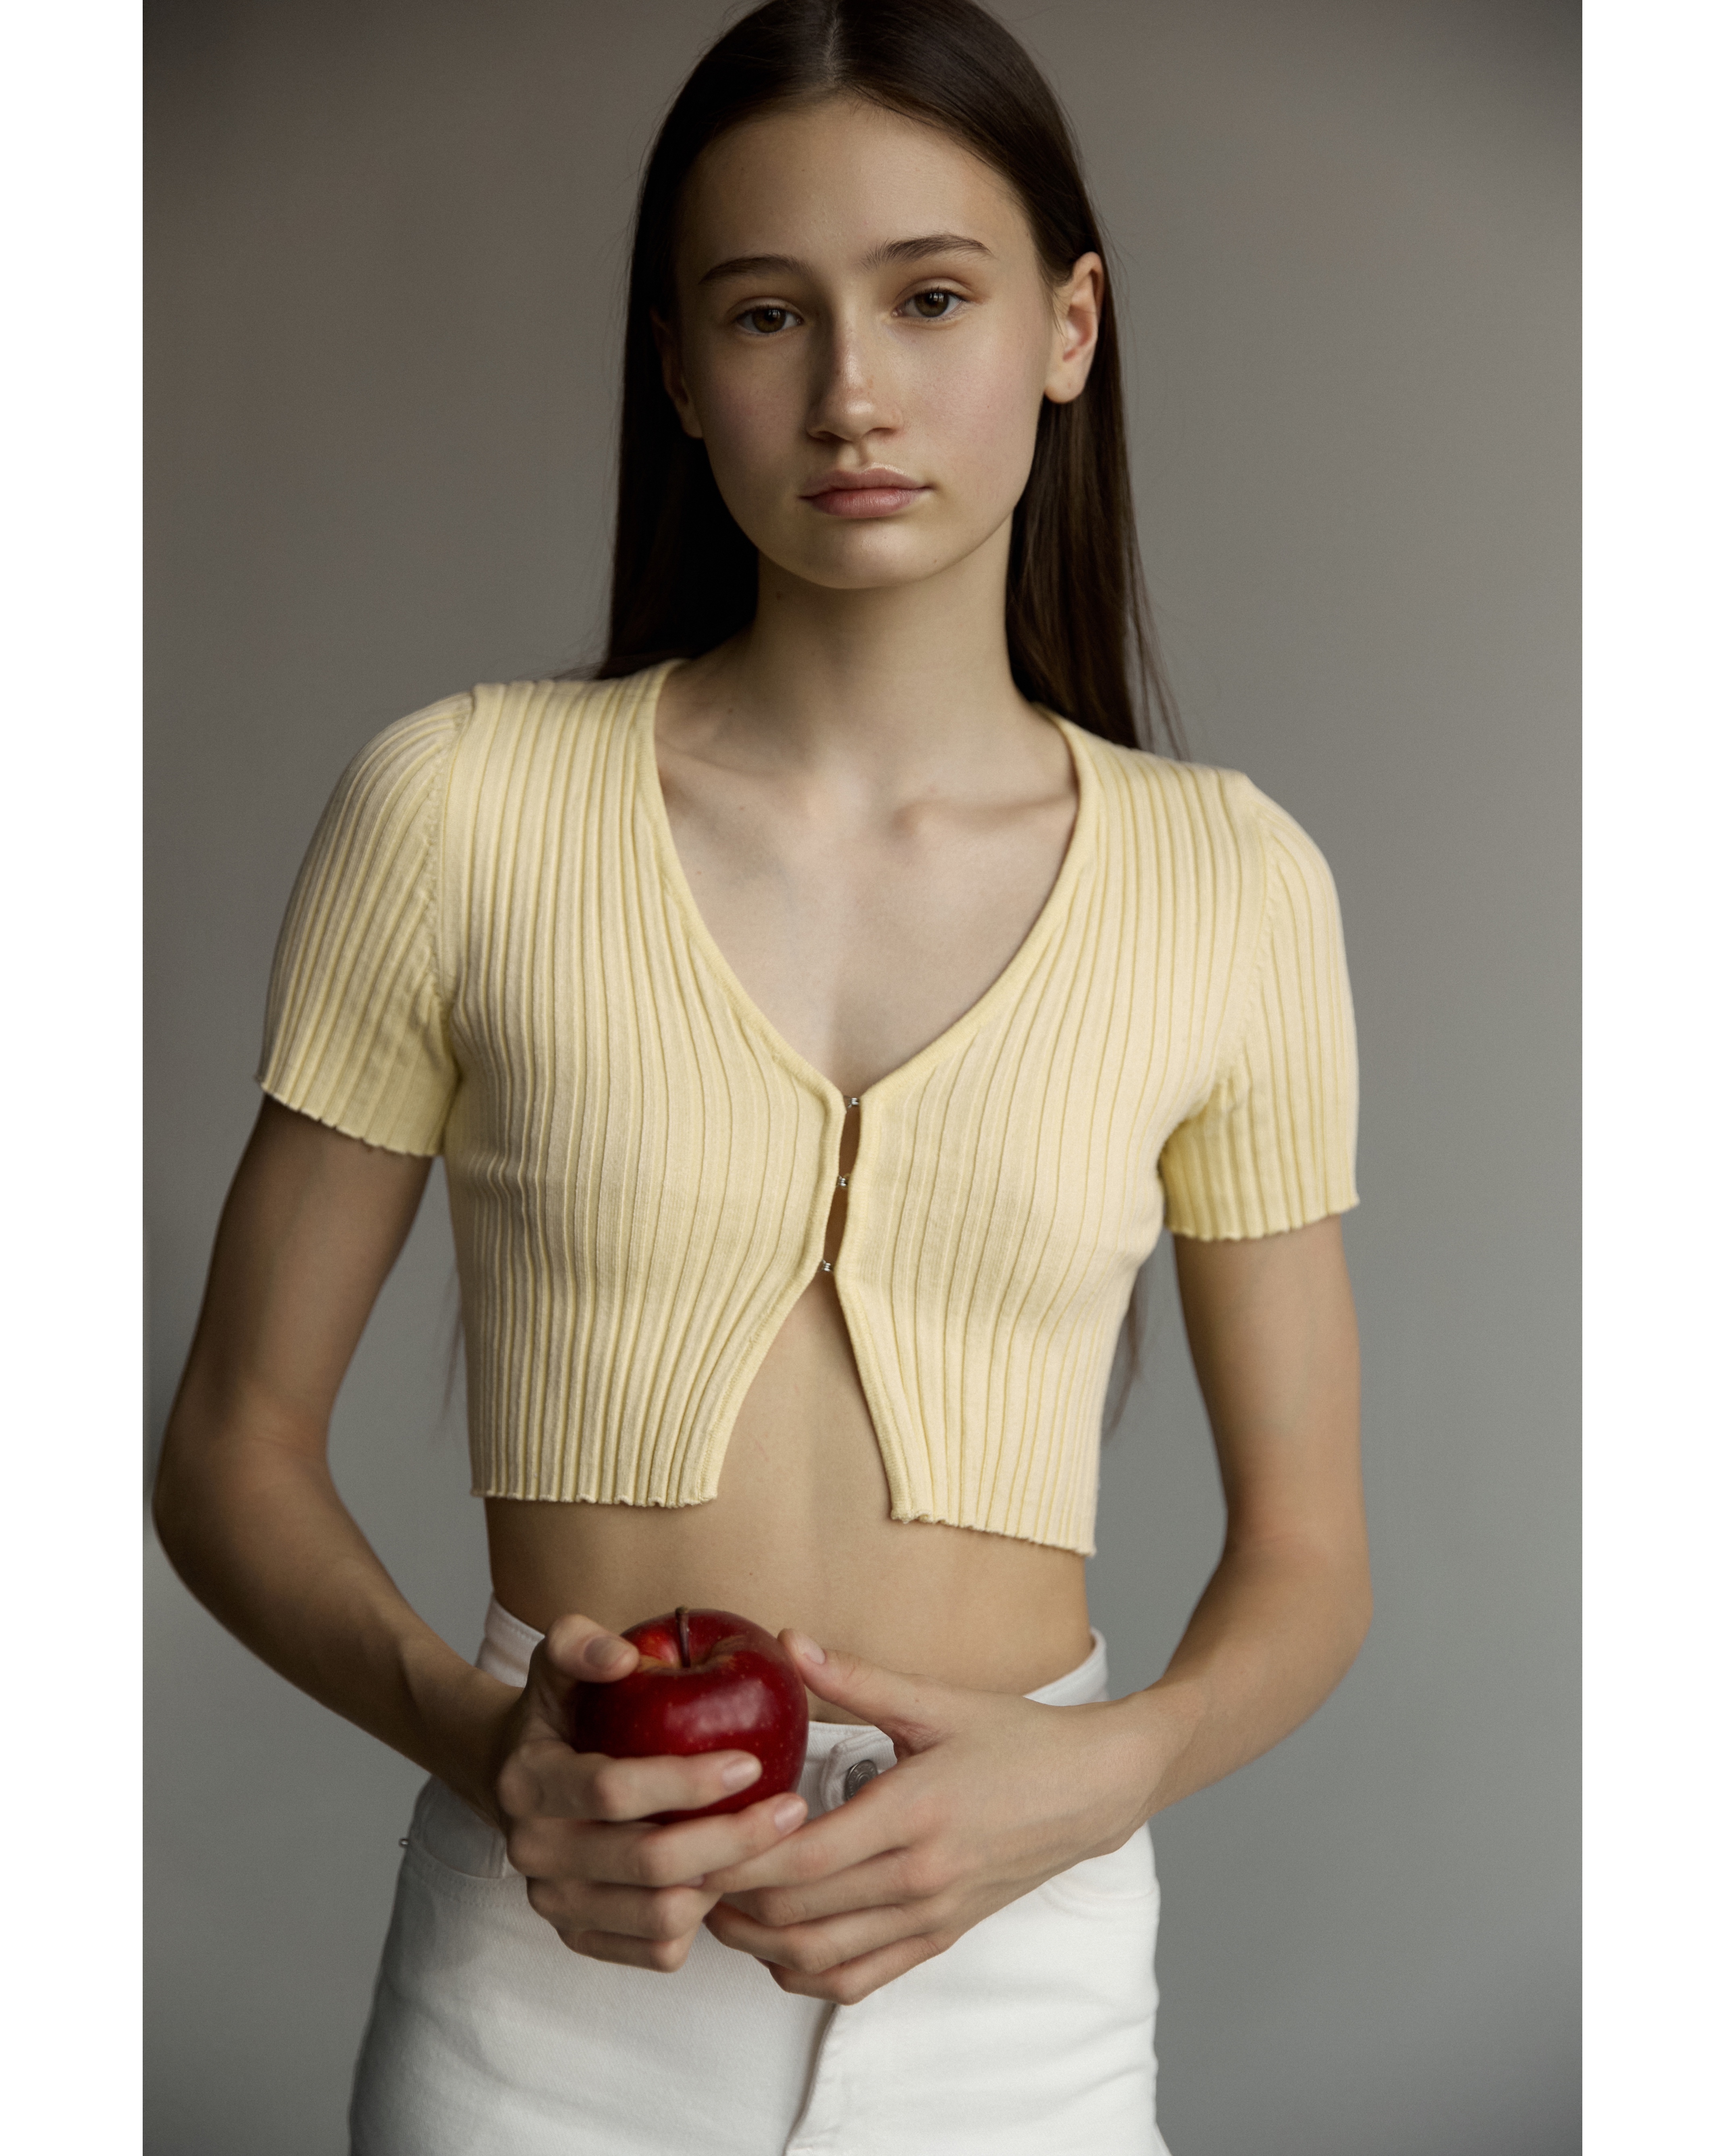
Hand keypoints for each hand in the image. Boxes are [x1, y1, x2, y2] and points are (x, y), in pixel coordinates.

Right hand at [489, 1613, 809, 1972]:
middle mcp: (533, 1852)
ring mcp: (554, 1904)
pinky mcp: (580, 1938)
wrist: (512, 1775)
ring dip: (725, 1883)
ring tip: (767, 1842)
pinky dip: (703, 1923)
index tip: (752, 1762)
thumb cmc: (558, 1710)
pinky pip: (656, 1952)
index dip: (688, 1781)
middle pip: (648, 1863)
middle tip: (791, 1809)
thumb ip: (582, 1643)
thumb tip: (625, 1656)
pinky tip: (730, 1877)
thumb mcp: (558, 1660)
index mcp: (527, 1783)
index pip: (614, 1791)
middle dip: (732, 1839)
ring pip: (660, 1917)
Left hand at [700, 1633, 1159, 2003]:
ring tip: (715, 1903)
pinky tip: (775, 1941)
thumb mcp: (937, 1701)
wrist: (1093, 1789)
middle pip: (796, 1915)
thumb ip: (857, 1678)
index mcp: (913, 1815)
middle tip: (681, 1870)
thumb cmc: (1016, 1738)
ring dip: (756, 1943)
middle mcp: (919, 1878)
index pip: (800, 1859)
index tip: (690, 1836)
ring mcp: (930, 1917)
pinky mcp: (940, 1937)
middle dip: (728, 1900)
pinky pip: (858, 1979)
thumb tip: (790, 1642)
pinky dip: (805, 1971)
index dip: (735, 1858)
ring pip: (818, 1959)